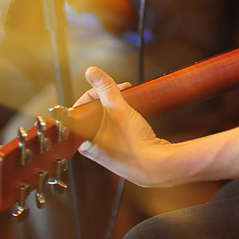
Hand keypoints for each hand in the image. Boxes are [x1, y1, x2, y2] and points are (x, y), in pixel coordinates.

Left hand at [74, 67, 172, 186]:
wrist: (158, 166)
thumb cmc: (135, 145)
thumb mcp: (118, 109)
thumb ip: (105, 88)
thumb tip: (92, 72)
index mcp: (84, 140)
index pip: (80, 109)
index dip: (94, 94)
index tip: (107, 89)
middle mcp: (93, 148)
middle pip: (94, 113)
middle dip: (108, 98)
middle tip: (121, 91)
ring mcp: (108, 151)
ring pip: (107, 120)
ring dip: (117, 107)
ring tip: (129, 101)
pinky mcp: (122, 152)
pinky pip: (117, 130)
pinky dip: (124, 119)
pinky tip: (134, 115)